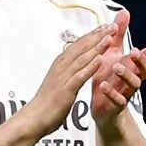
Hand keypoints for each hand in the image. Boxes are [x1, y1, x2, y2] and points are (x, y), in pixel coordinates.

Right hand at [24, 23, 115, 137]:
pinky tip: (100, 60)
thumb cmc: (47, 102)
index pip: (79, 44)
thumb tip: (76, 64)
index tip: (106, 26)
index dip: (93, 34)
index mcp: (60, 64)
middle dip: (98, 35)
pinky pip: (80, 76)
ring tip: (110, 38)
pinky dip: (90, 67)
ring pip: (82, 59)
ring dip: (96, 47)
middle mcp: (61, 67)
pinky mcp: (65, 90)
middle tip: (112, 26)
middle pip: (82, 47)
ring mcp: (63, 78)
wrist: (33, 118)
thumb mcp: (58, 82)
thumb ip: (68, 72)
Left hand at [91, 9, 145, 127]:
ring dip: (126, 75)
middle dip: (141, 60)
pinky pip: (119, 100)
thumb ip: (118, 34)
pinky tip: (103, 85)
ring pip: (134, 85)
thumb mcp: (112, 52)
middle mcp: (134, 78)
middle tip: (133, 51)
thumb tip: (125, 11)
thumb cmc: (107, 76)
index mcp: (135, 65)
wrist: (100, 105)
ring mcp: (127, 92)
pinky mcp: (117, 105)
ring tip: (115, 67)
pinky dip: (112, 93)